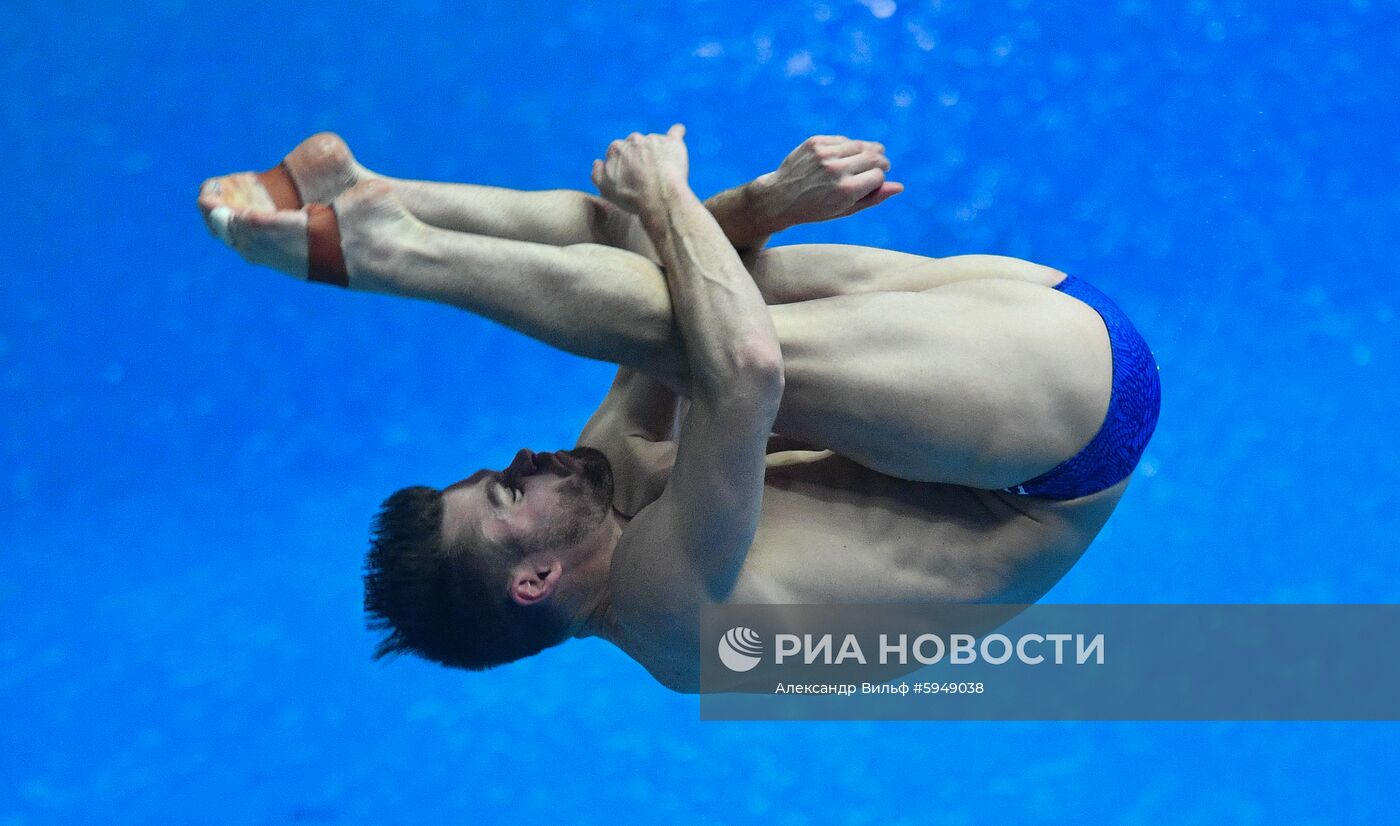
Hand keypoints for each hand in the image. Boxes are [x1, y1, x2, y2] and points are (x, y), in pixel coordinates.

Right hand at [591, 124, 689, 214]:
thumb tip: (598, 162)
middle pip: (636, 145)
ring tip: (661, 174)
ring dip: (656, 153)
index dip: (624, 166)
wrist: (659, 198)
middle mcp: (634, 139)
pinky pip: (676, 132)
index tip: (630, 178)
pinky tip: (679, 132)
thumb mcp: (605, 190)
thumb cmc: (632, 196)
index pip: (618, 153)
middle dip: (640, 157)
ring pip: (654, 143)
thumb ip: (597, 173)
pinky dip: (677, 133)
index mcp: (616, 148)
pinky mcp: (673, 143)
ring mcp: (654, 139)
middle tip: (646, 176)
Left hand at [753, 135, 903, 227]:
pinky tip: (842, 157)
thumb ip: (874, 198)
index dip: (879, 180)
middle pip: (874, 156)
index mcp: (845, 190)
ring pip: (860, 145)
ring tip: (863, 161)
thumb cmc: (815, 208)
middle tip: (878, 167)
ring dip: (867, 151)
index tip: (873, 184)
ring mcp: (825, 153)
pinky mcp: (815, 142)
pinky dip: (848, 147)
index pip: (879, 175)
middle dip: (880, 162)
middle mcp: (836, 169)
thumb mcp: (845, 210)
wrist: (779, 197)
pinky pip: (843, 140)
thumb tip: (899, 187)